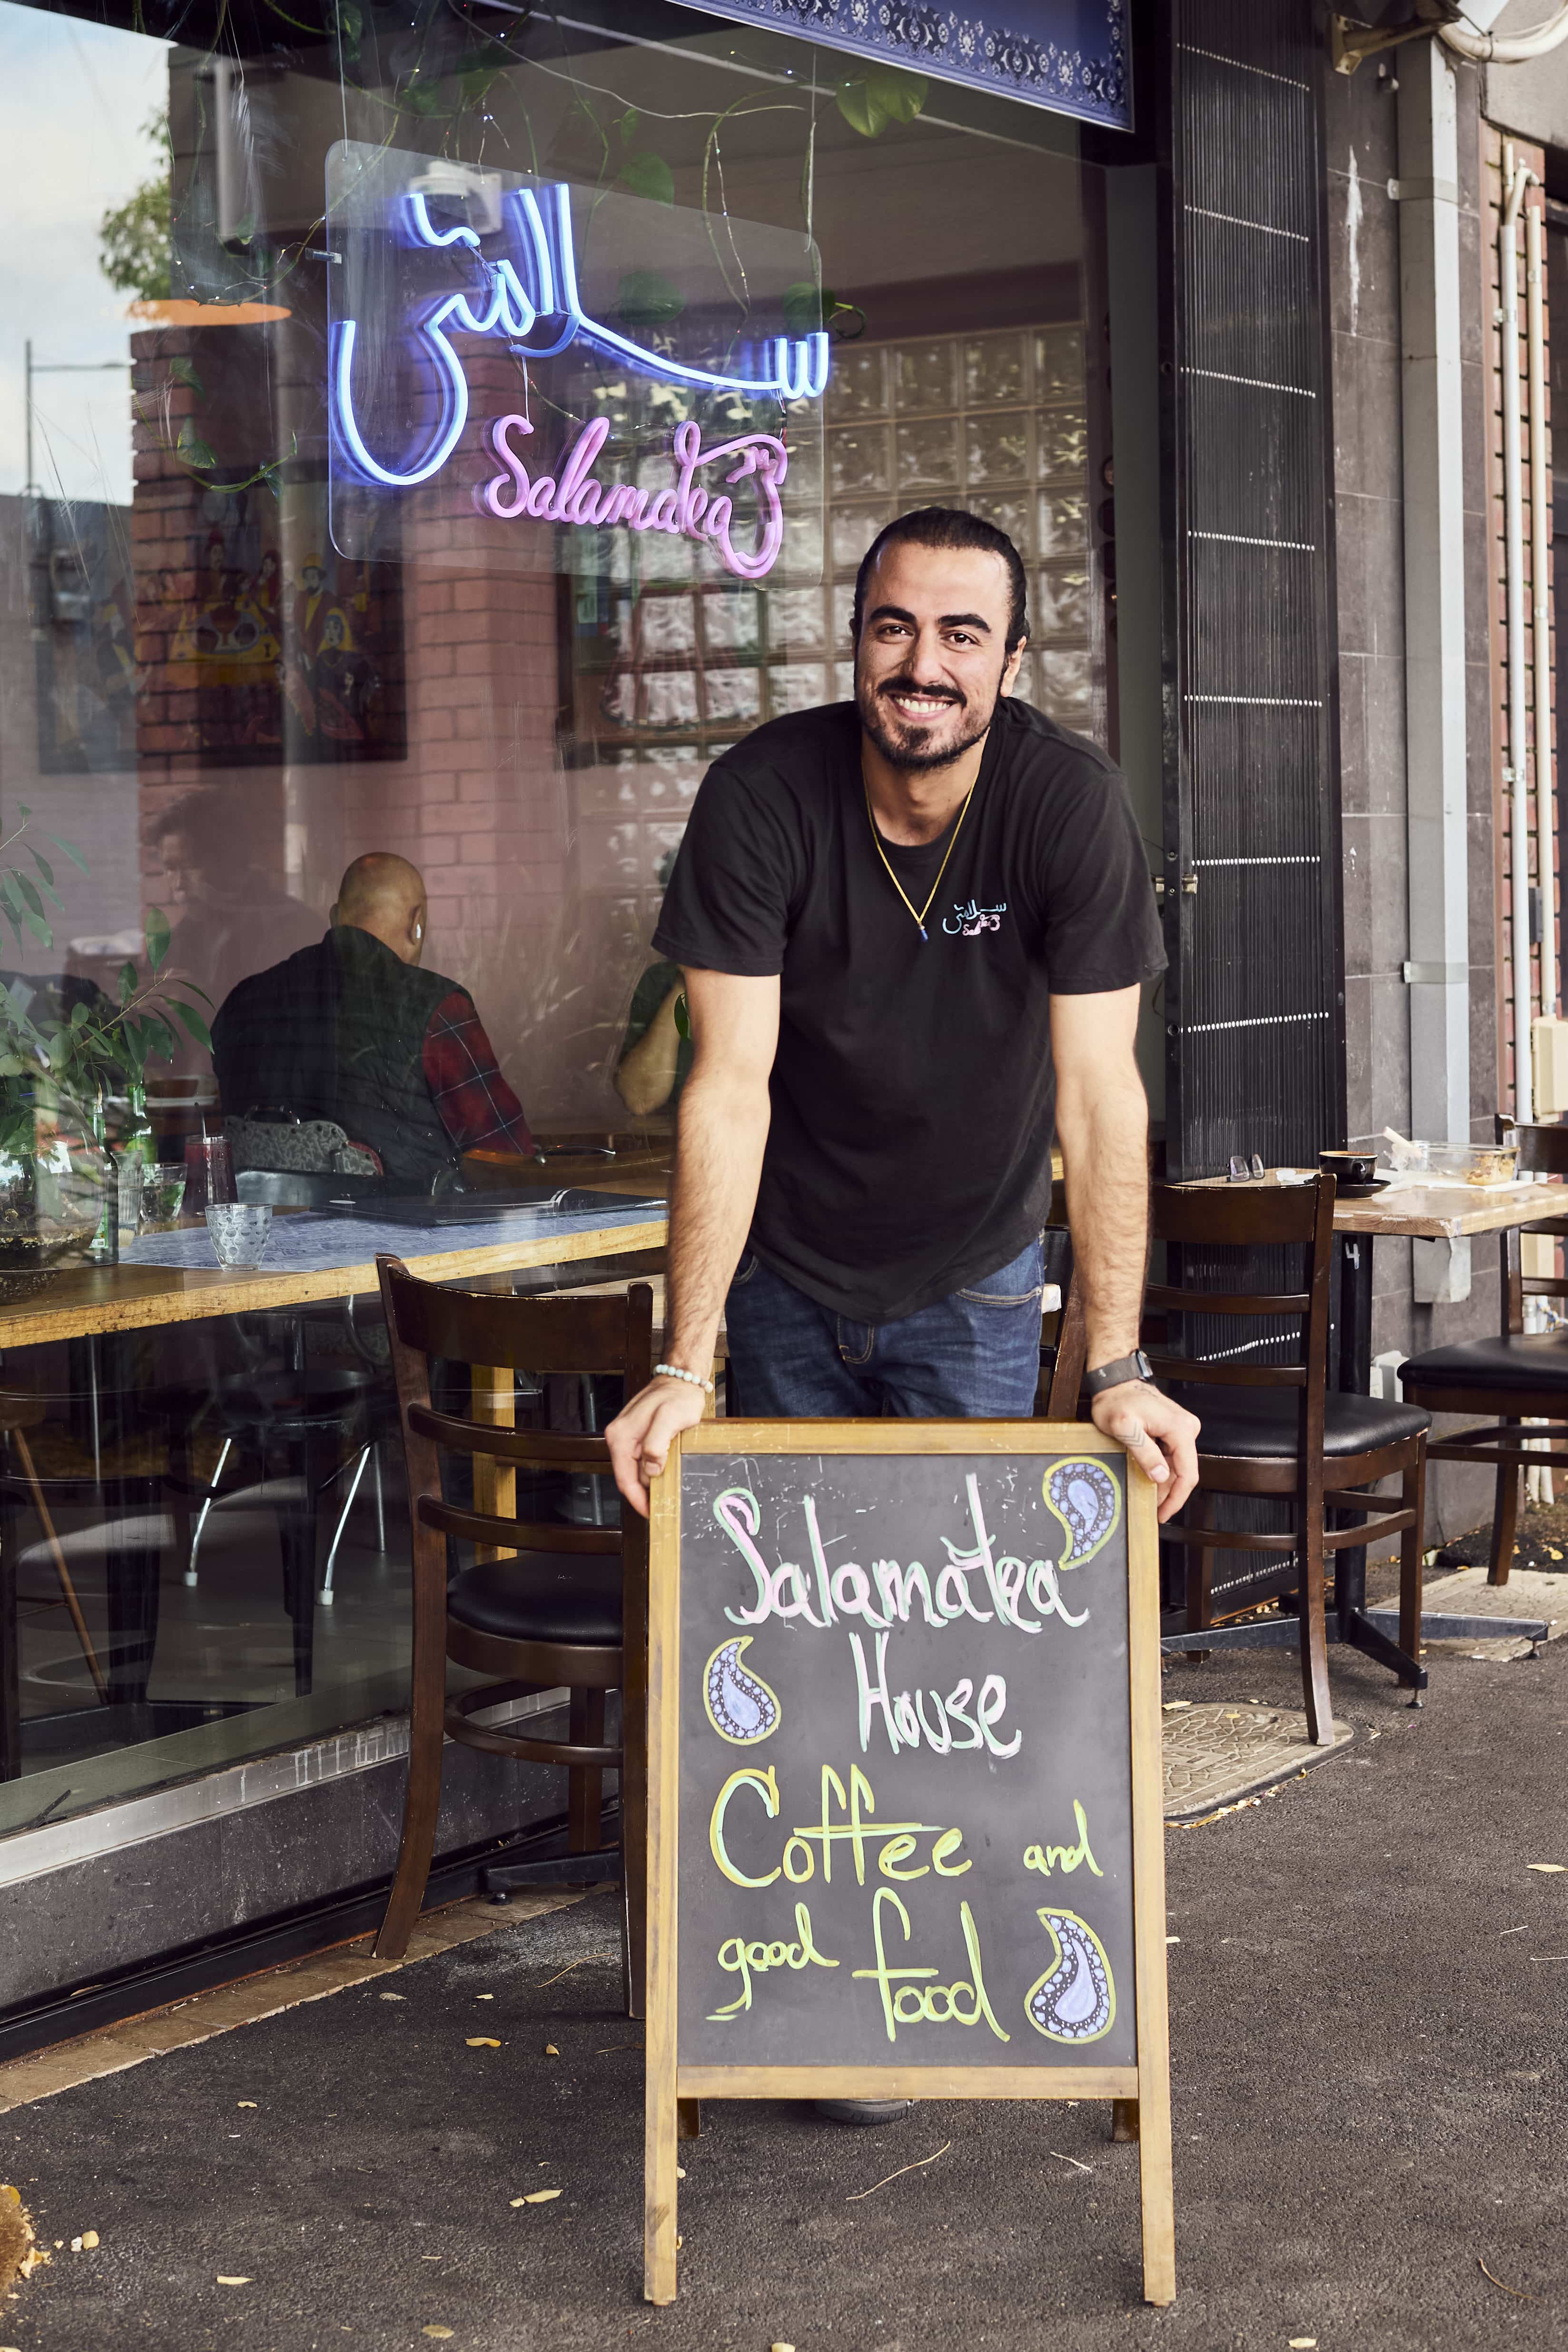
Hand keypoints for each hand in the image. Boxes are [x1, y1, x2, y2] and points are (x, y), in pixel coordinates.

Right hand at [606, 1374, 710, 1517]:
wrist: (681, 1378)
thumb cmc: (677, 1396)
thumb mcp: (670, 1418)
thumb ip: (656, 1444)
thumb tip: (651, 1469)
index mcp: (621, 1437)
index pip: (624, 1480)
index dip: (638, 1501)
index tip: (651, 1514)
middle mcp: (618, 1437)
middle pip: (630, 1477)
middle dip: (646, 1491)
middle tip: (666, 1502)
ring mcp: (626, 1436)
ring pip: (636, 1469)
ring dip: (652, 1479)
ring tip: (670, 1485)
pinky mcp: (636, 1435)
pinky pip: (641, 1459)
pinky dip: (654, 1468)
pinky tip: (667, 1469)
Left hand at [1090, 1380, 1199, 1522]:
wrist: (1115, 1380)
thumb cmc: (1117, 1399)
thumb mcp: (1124, 1429)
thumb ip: (1145, 1452)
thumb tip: (1161, 1476)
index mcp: (1180, 1428)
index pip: (1188, 1473)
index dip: (1176, 1498)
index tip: (1163, 1513)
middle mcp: (1187, 1427)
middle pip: (1184, 1472)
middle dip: (1168, 1493)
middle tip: (1151, 1509)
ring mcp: (1182, 1428)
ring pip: (1178, 1466)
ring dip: (1164, 1483)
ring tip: (1147, 1496)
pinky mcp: (1174, 1429)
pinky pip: (1172, 1456)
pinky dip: (1162, 1469)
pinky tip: (1148, 1477)